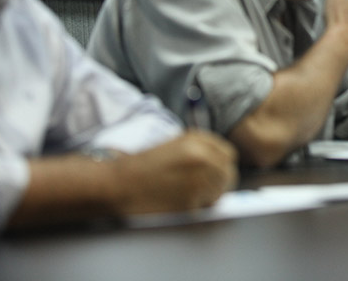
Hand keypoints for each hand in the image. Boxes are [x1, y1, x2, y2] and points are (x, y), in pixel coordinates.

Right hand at [114, 130, 237, 213]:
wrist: (120, 184)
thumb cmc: (144, 165)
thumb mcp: (175, 144)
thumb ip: (201, 149)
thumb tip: (221, 165)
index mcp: (197, 140)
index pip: (228, 154)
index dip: (222, 165)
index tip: (214, 173)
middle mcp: (201, 157)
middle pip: (228, 173)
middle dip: (219, 182)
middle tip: (204, 189)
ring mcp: (198, 179)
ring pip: (221, 191)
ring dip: (211, 195)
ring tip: (190, 195)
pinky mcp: (191, 201)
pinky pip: (207, 206)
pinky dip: (199, 207)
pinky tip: (182, 203)